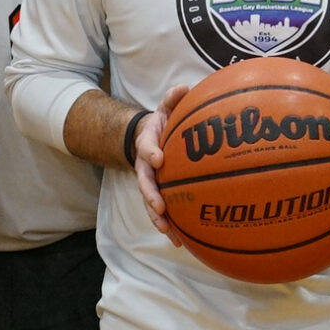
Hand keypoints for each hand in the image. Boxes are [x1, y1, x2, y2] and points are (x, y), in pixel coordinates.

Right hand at [132, 86, 185, 241]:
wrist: (148, 140)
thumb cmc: (163, 125)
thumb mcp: (165, 108)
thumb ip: (173, 98)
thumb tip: (183, 87)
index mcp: (147, 144)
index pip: (146, 148)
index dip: (151, 152)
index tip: (158, 158)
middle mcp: (145, 167)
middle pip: (145, 182)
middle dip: (151, 195)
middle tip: (159, 206)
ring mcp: (150, 183)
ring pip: (150, 202)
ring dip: (157, 217)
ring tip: (167, 231)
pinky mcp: (158, 195)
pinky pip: (162, 212)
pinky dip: (169, 226)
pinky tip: (180, 241)